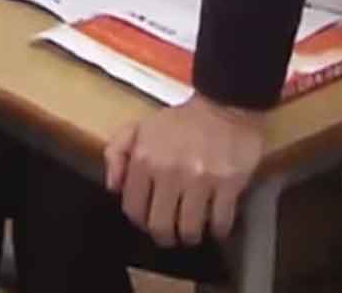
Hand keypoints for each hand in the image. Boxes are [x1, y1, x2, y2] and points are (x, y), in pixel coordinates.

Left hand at [107, 96, 265, 246]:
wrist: (225, 105)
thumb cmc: (181, 121)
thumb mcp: (141, 127)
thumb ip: (117, 153)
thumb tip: (113, 187)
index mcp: (144, 158)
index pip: (133, 207)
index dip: (140, 220)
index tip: (149, 221)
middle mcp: (169, 172)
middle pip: (160, 225)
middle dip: (165, 236)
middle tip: (171, 234)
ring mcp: (200, 180)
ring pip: (189, 229)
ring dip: (190, 236)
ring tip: (192, 232)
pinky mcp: (228, 184)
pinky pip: (220, 221)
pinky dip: (218, 229)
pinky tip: (215, 224)